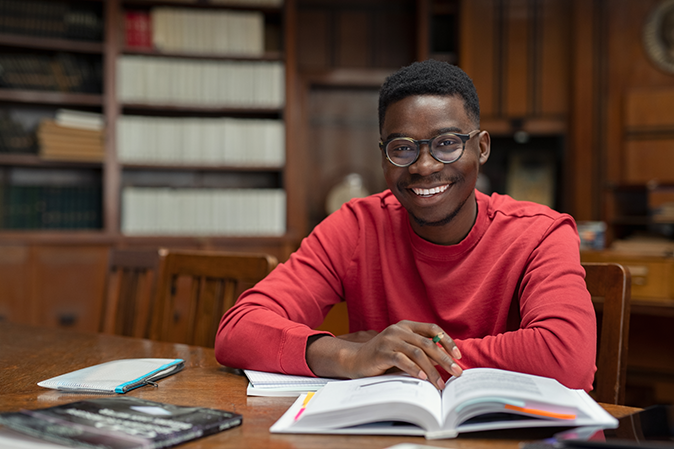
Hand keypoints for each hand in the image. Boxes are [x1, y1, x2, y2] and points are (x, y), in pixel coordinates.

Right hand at [307, 320, 461, 389]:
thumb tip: (445, 362)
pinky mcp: (382, 352)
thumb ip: (420, 351)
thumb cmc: (383, 357)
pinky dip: (414, 369)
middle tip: (456, 372)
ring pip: (417, 353)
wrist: (356, 359)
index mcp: (406, 326)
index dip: (447, 341)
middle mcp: (399, 330)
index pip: (432, 329)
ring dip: (432, 369)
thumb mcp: (403, 350)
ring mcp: (390, 339)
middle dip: (445, 359)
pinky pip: (402, 359)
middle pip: (428, 343)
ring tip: (440, 383)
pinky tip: (422, 377)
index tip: (458, 355)